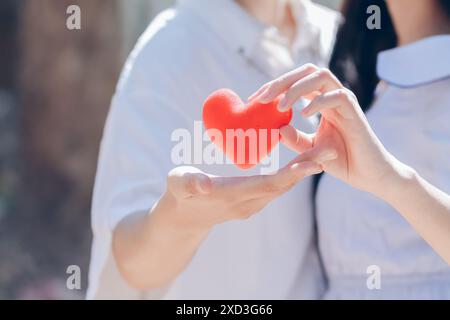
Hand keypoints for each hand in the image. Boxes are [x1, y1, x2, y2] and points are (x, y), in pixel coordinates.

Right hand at [156, 144, 336, 233]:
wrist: (183, 218)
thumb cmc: (179, 194)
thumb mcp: (179, 184)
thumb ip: (190, 184)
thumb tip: (204, 186)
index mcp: (231, 195)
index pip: (267, 186)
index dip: (290, 174)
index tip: (313, 161)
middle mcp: (247, 203)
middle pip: (283, 186)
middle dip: (307, 169)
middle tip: (331, 149)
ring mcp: (251, 204)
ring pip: (283, 187)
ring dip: (303, 171)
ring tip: (324, 151)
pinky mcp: (252, 201)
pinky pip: (277, 187)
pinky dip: (292, 174)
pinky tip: (303, 160)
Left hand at [250, 64, 409, 197]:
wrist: (369, 176)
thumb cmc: (342, 160)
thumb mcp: (311, 150)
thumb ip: (295, 139)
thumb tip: (278, 128)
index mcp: (321, 102)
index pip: (296, 82)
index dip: (273, 87)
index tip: (253, 101)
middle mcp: (333, 96)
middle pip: (307, 71)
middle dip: (282, 81)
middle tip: (262, 98)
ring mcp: (345, 102)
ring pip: (322, 76)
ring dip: (297, 88)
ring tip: (280, 106)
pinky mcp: (356, 113)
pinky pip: (338, 96)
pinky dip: (318, 101)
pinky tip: (303, 115)